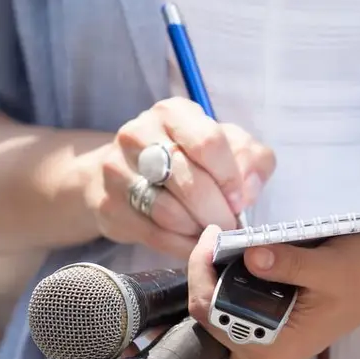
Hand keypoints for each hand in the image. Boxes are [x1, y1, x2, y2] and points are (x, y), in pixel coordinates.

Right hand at [82, 98, 274, 258]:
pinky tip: (191, 242)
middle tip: (229, 226)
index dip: (230, 178)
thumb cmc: (186, 157)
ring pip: (169, 212)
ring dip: (197, 230)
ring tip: (208, 231)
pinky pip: (153, 235)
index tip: (239, 200)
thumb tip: (248, 188)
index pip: (208, 143)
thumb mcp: (226, 146)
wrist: (124, 174)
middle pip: (189, 182)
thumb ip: (251, 159)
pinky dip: (180, 245)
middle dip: (217, 212)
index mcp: (173, 113)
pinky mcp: (108, 205)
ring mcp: (117, 170)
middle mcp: (139, 134)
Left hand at [181, 226, 359, 358]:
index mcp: (271, 353)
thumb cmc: (358, 276)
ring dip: (201, 296)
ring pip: (205, 336)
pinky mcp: (260, 339)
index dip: (200, 278)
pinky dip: (212, 303)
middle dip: (195, 288)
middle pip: (199, 331)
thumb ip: (288, 264)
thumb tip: (252, 256)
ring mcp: (258, 354)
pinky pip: (220, 331)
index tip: (211, 239)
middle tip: (210, 242)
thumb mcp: (326, 267)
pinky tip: (216, 270)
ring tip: (211, 252)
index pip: (211, 317)